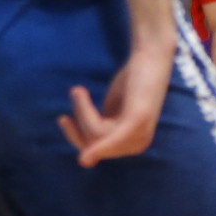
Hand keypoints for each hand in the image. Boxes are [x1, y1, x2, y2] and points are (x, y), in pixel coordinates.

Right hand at [63, 36, 170, 164]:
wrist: (151, 57)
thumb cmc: (133, 81)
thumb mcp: (114, 107)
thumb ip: (101, 123)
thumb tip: (78, 142)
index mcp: (132, 143)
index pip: (96, 149)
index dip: (76, 137)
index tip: (64, 119)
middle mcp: (139, 143)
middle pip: (93, 143)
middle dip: (80, 117)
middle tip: (77, 92)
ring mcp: (140, 132)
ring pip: (95, 134)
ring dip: (82, 109)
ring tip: (79, 89)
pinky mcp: (137, 120)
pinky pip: (114, 138)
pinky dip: (100, 149)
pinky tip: (85, 158)